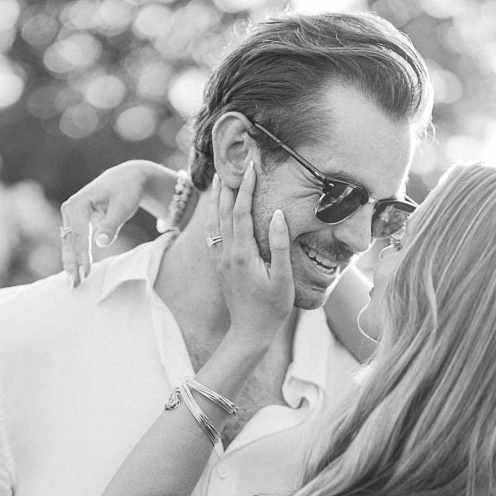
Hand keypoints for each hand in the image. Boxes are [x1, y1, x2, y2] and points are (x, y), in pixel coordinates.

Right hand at [59, 161, 155, 285]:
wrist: (126, 179)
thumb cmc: (127, 191)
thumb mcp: (123, 207)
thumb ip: (111, 225)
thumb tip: (100, 243)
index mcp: (78, 204)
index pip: (79, 235)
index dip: (82, 255)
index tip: (86, 273)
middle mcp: (69, 209)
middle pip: (69, 241)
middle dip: (71, 264)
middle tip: (74, 285)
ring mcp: (70, 215)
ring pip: (69, 244)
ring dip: (71, 263)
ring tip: (73, 284)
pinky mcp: (75, 222)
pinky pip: (73, 242)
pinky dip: (74, 257)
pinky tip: (75, 272)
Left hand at [213, 165, 293, 348]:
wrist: (249, 332)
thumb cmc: (272, 308)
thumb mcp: (283, 279)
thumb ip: (279, 245)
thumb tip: (277, 214)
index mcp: (242, 254)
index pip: (240, 212)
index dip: (246, 188)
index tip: (252, 167)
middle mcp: (226, 254)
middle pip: (222, 211)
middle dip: (228, 186)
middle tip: (233, 163)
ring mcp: (220, 260)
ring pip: (213, 221)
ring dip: (217, 198)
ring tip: (222, 178)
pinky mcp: (219, 266)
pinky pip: (212, 234)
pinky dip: (214, 215)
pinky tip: (217, 209)